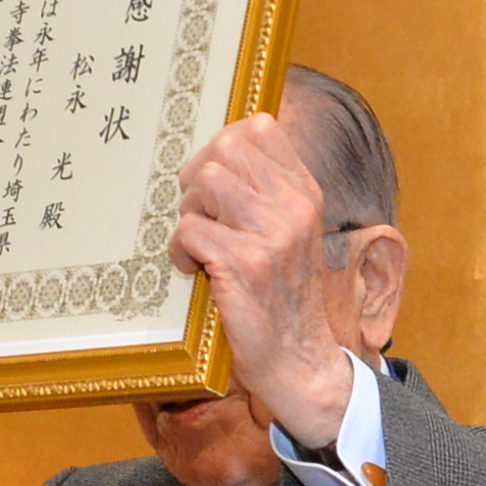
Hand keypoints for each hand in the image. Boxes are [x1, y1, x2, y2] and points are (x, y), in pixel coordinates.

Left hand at [168, 114, 354, 448]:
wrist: (297, 359)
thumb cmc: (281, 296)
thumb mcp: (288, 235)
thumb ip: (264, 194)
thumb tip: (215, 155)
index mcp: (305, 193)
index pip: (260, 127)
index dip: (223, 144)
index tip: (213, 181)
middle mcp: (293, 207)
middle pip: (226, 146)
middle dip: (197, 178)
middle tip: (199, 215)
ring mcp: (271, 234)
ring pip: (206, 180)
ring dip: (189, 212)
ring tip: (200, 243)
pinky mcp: (245, 264)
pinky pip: (189, 230)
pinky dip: (180, 252)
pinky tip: (196, 271)